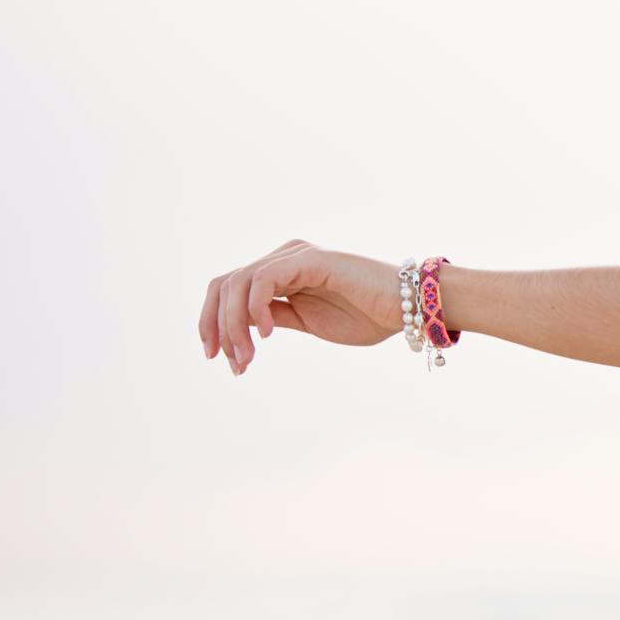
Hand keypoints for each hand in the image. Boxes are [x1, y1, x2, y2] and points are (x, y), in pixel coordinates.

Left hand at [198, 239, 402, 374]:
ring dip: (234, 326)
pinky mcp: (309, 258)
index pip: (228, 290)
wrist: (407, 309)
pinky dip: (256, 308)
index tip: (217, 359)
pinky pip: (263, 279)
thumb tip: (238, 330)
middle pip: (223, 285)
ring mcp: (295, 255)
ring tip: (248, 358)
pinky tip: (270, 333)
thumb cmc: (366, 316)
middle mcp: (283, 257)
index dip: (212, 323)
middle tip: (232, 364)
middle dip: (217, 328)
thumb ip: (274, 318)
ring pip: (238, 283)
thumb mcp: (307, 322)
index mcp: (281, 272)